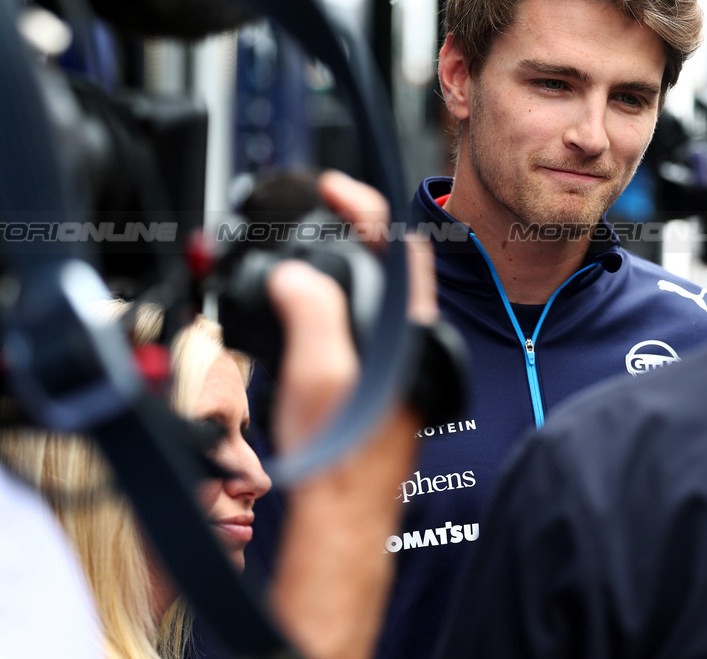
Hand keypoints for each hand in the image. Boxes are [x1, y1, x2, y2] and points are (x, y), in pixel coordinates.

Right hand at [265, 171, 432, 658]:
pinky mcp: (376, 383)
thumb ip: (311, 311)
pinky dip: (329, 304)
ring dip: (338, 268)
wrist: (341, 518)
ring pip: (370, 297)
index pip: (401, 246)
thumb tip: (297, 277)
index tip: (333, 189)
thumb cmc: (340, 459)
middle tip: (317, 212)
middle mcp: (409, 345)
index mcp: (407, 332)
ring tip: (304, 250)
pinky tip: (302, 310)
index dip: (367, 206)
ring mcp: (394, 364)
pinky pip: (355, 326)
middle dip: (351, 231)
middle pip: (386, 266)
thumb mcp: (318, 372)